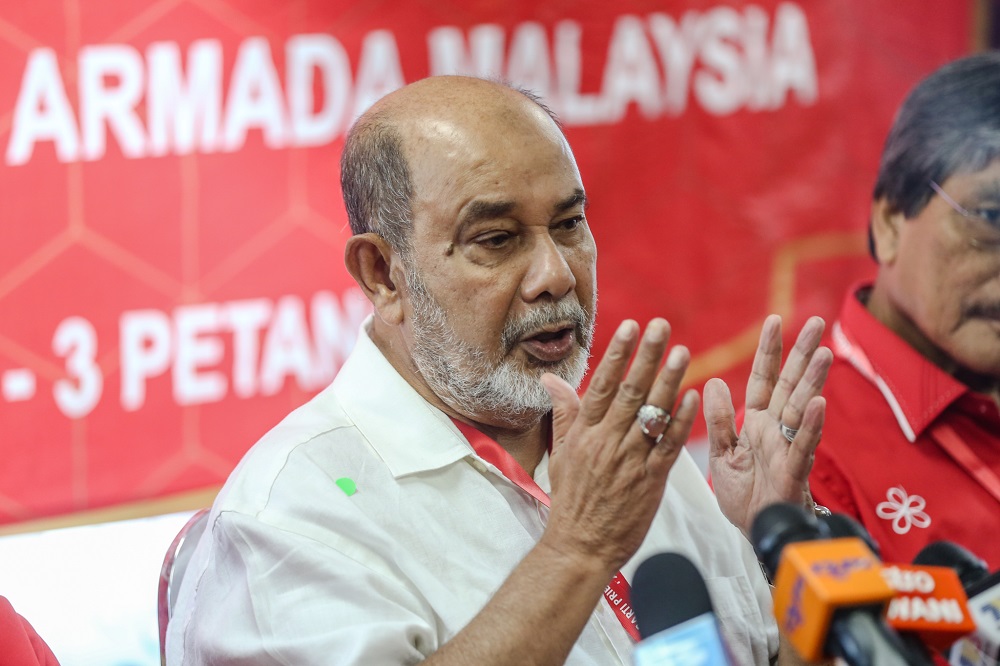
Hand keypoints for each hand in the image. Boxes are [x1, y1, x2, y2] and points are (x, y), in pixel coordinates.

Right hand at [539, 318, 700, 572]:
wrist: (581, 546)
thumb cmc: (571, 499)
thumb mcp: (561, 453)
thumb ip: (563, 413)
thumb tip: (550, 378)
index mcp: (584, 433)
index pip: (602, 385)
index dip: (617, 355)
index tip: (629, 327)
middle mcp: (607, 442)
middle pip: (630, 392)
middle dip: (646, 356)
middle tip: (661, 326)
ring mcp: (630, 461)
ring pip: (652, 414)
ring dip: (668, 381)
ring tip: (681, 352)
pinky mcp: (650, 481)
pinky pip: (668, 446)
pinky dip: (680, 421)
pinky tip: (692, 397)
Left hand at [704, 315, 831, 535]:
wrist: (755, 531)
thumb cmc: (743, 494)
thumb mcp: (722, 454)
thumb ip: (719, 420)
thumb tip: (713, 382)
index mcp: (756, 422)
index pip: (764, 379)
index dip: (769, 351)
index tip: (775, 321)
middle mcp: (776, 429)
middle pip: (790, 385)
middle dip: (803, 354)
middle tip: (817, 324)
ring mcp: (788, 447)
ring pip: (802, 408)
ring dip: (813, 381)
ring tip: (824, 353)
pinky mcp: (794, 470)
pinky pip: (804, 444)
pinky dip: (812, 424)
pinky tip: (819, 402)